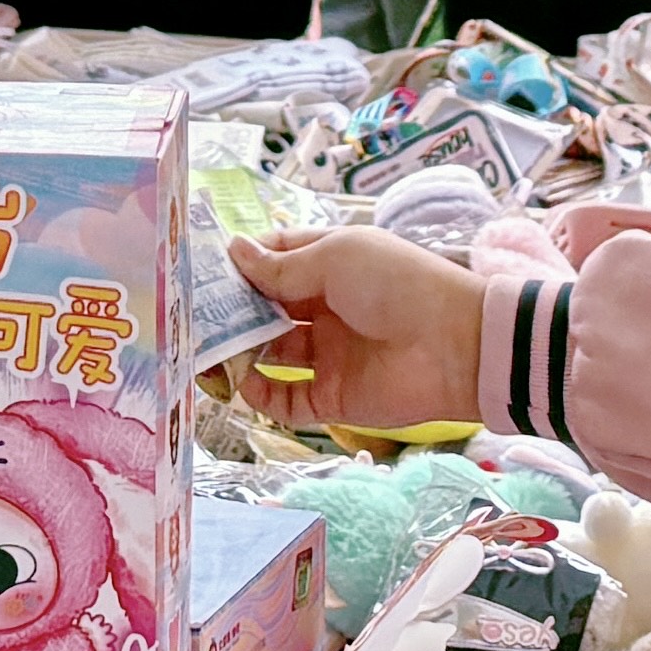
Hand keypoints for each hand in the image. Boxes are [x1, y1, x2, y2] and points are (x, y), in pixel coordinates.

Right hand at [226, 226, 484, 433]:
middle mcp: (323, 309)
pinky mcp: (331, 398)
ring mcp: (327, 354)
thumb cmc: (399, 284)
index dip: (240, 265)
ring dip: (237, 353)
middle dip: (229, 312)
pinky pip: (285, 399)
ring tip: (207, 352)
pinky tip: (244, 384)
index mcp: (329, 265)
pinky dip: (260, 395)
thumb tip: (234, 251)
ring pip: (267, 354)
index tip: (202, 271)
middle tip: (191, 317)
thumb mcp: (338, 258)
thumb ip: (282, 265)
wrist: (458, 347)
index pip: (273, 260)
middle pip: (263, 309)